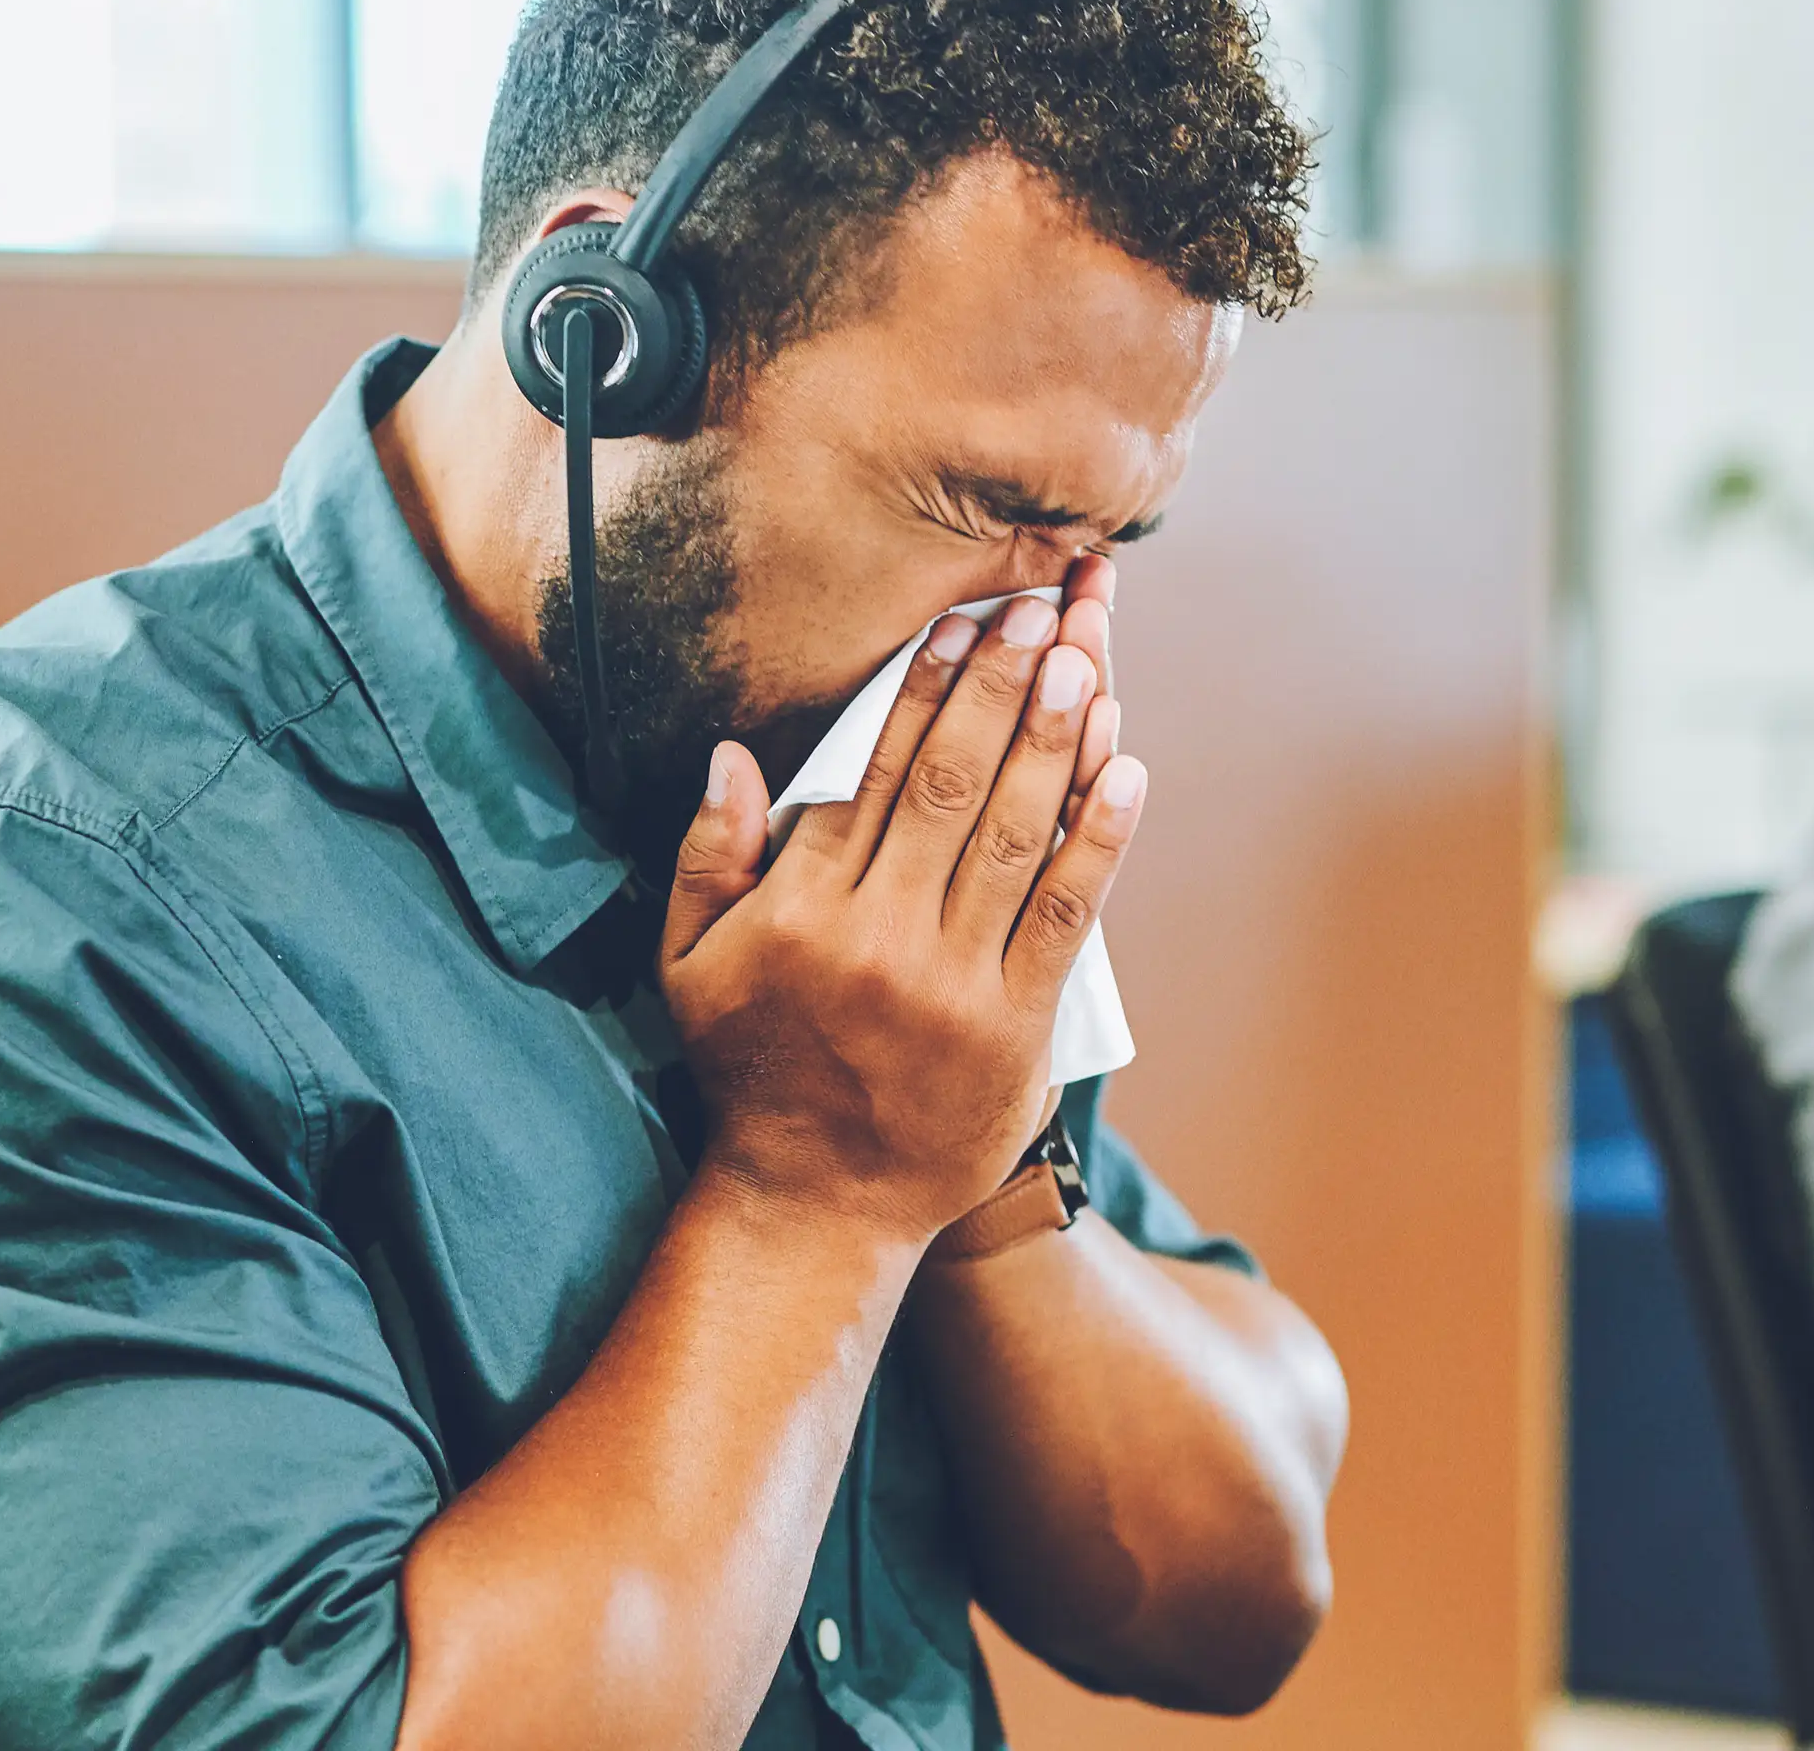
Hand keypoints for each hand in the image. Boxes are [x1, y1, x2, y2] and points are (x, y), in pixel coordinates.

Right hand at [658, 588, 1147, 1241]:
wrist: (817, 1205)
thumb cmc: (753, 1071)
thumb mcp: (688, 966)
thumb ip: (706, 857)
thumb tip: (730, 753)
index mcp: (800, 910)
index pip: (870, 771)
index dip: (922, 687)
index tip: (961, 620)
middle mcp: (876, 937)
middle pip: (950, 785)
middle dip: (999, 687)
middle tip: (1040, 609)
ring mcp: (951, 985)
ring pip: (1012, 837)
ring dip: (1053, 740)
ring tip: (1084, 658)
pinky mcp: (1013, 1030)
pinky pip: (1064, 917)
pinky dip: (1097, 840)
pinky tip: (1125, 770)